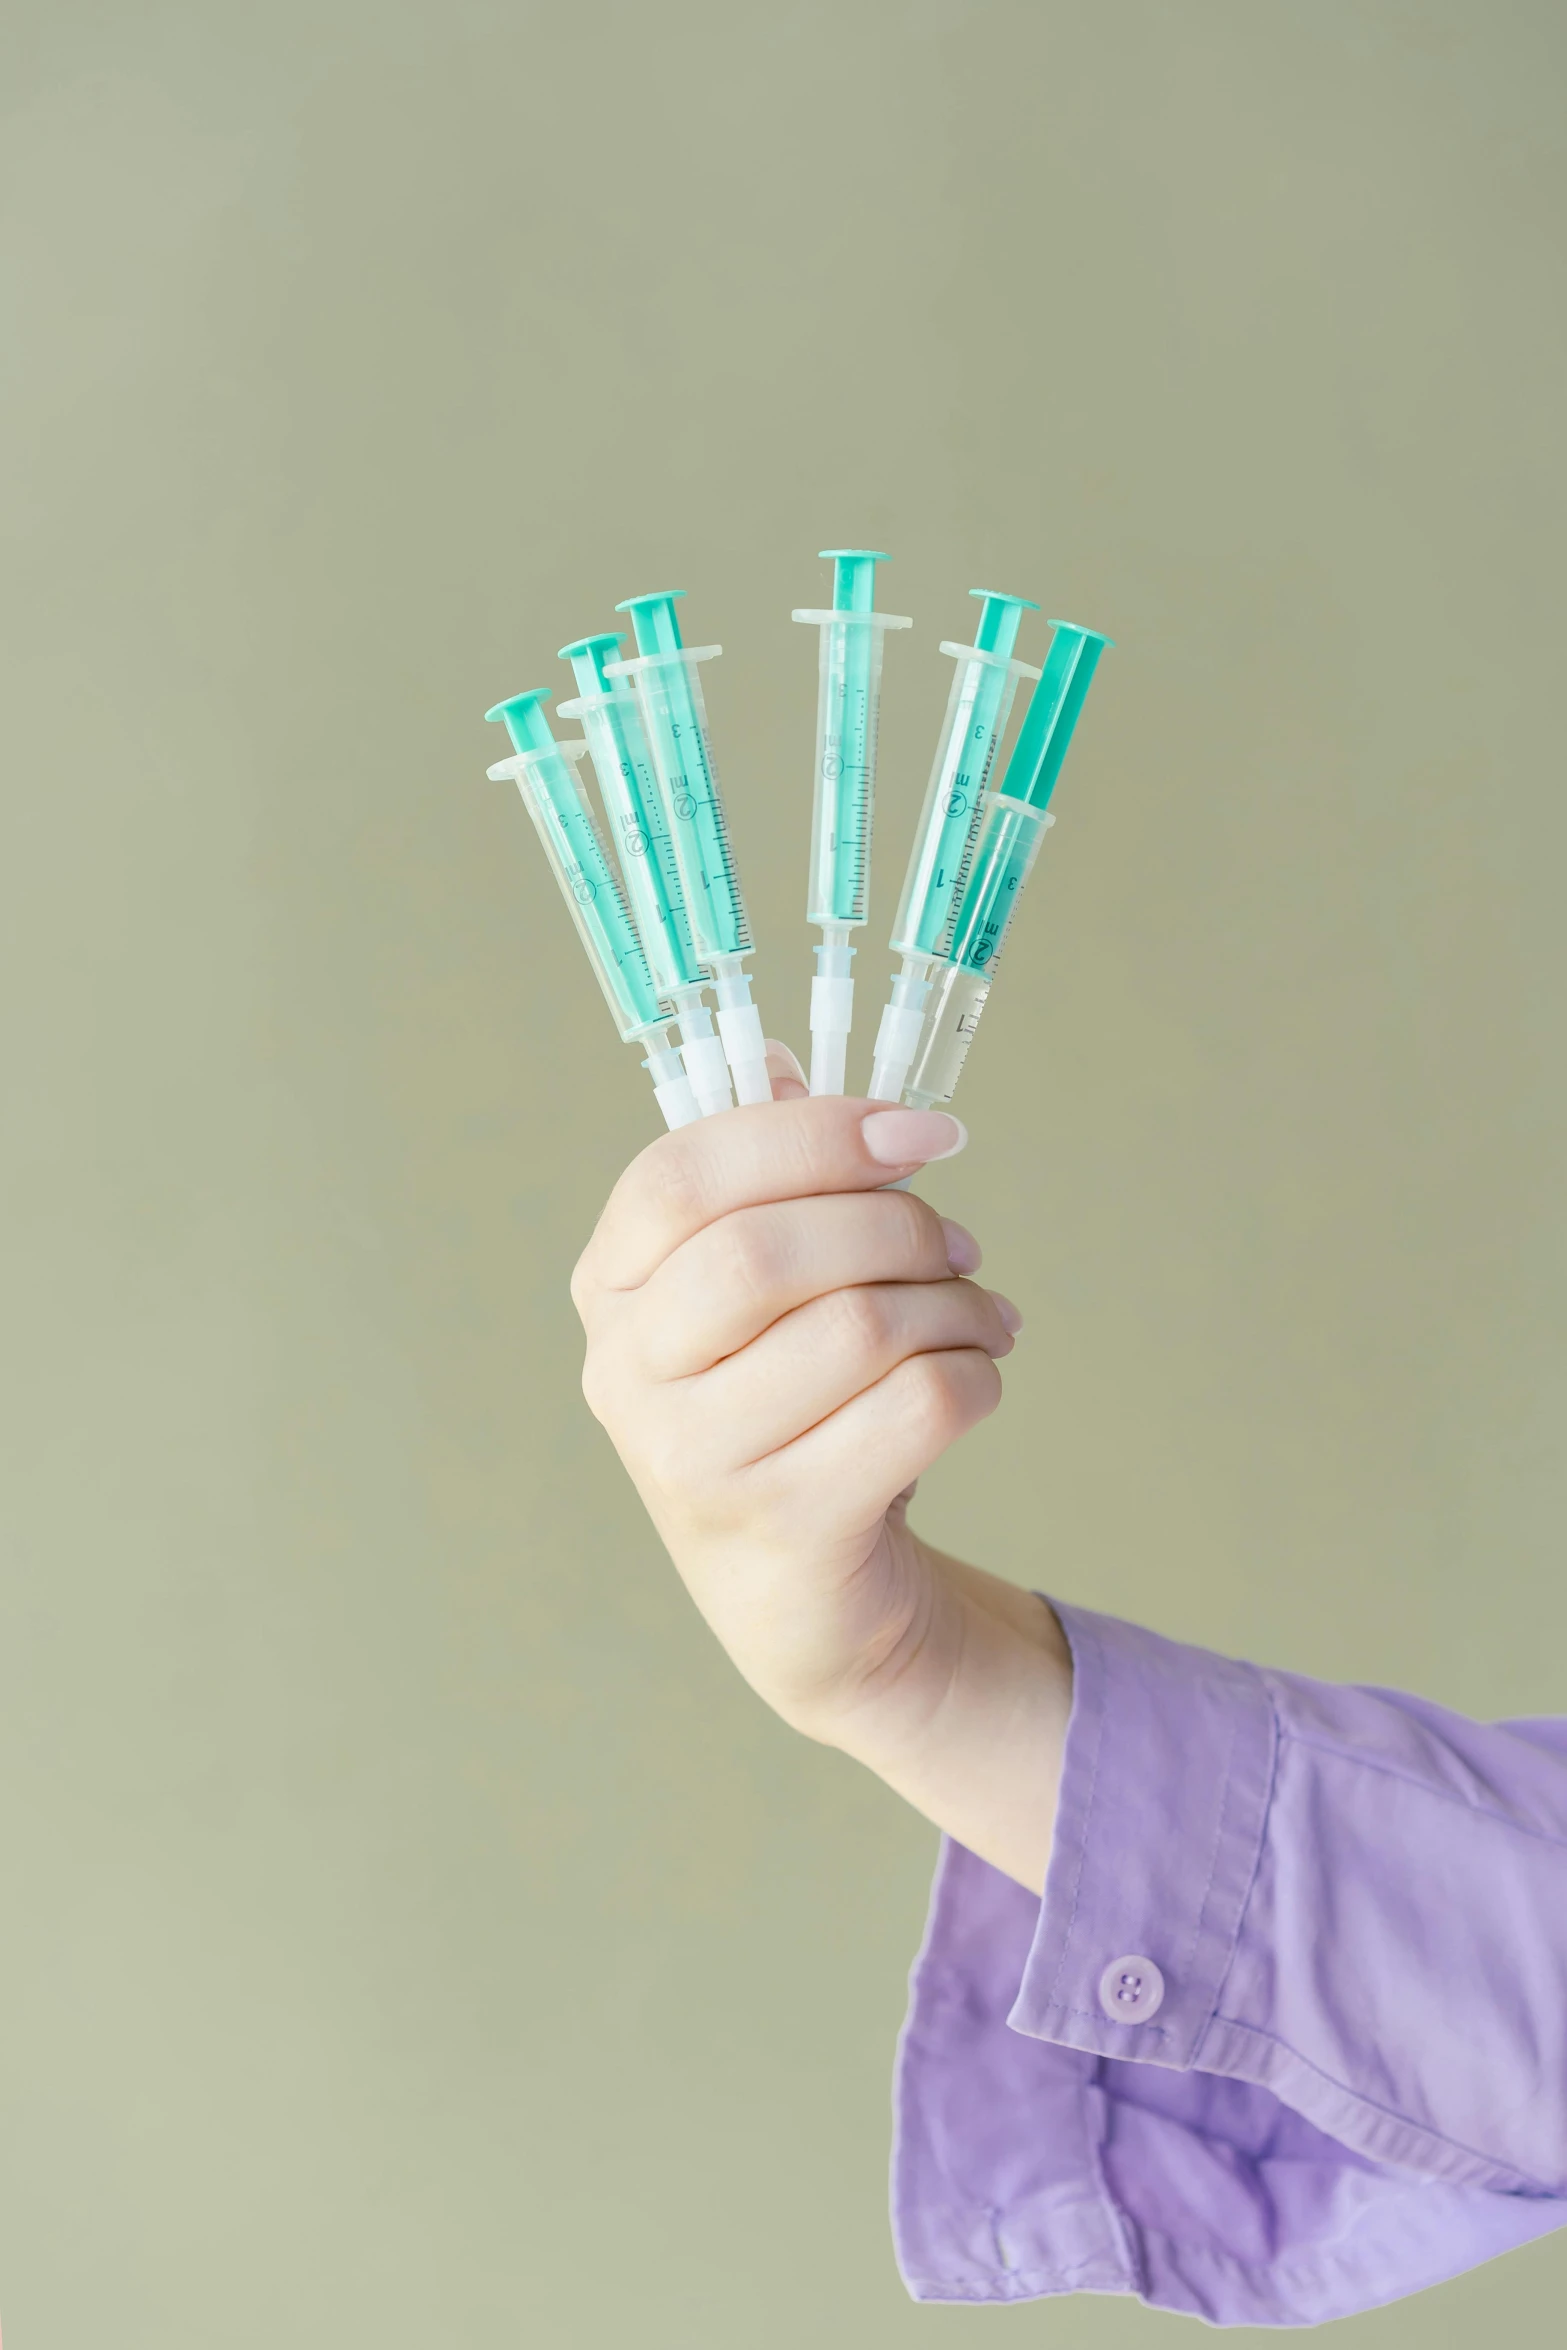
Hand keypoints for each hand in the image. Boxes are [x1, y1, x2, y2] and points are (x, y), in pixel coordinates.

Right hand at [570, 1045, 1072, 1891]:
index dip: (813, 1134)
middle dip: (896, 1226)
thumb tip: (792, 1059)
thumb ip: (766, 1175)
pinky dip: (977, 1376)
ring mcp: (693, 1463)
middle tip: (959, 1243)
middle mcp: (626, 1376)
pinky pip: (917, 1408)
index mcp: (610, 1288)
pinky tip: (978, 1378)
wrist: (807, 1598)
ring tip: (984, 1315)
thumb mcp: (758, 1290)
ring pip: (860, 1328)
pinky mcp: (782, 1530)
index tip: (922, 1131)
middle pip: (766, 1251)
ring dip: (956, 1305)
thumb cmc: (789, 1408)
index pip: (681, 1175)